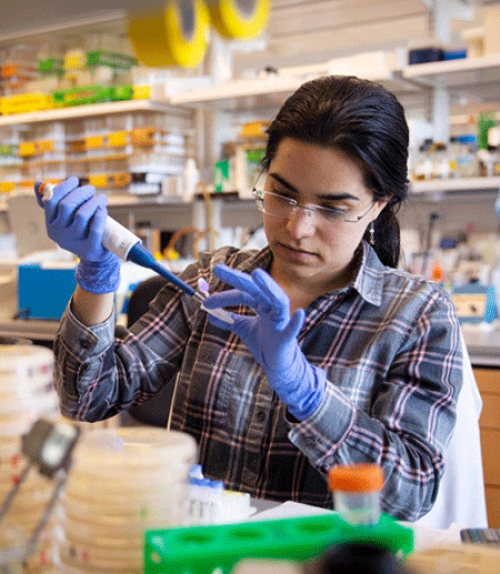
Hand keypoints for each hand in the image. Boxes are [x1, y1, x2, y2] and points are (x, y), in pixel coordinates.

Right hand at [35, 176, 109, 262]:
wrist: (94, 256)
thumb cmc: (81, 231)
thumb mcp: (65, 218)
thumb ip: (52, 202)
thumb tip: (39, 183)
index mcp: (51, 224)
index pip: (51, 200)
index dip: (63, 187)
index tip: (75, 180)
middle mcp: (59, 234)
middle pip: (67, 205)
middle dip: (80, 192)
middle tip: (91, 189)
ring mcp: (74, 243)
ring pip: (82, 215)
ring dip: (93, 202)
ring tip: (101, 199)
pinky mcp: (90, 249)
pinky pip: (95, 229)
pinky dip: (100, 217)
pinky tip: (103, 210)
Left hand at [203, 264, 325, 419]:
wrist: (277, 366)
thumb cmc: (265, 345)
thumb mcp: (244, 329)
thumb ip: (230, 320)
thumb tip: (210, 315)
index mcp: (263, 305)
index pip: (243, 293)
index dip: (223, 296)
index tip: (205, 301)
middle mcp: (273, 309)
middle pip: (256, 289)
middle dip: (237, 278)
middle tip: (217, 269)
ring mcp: (281, 321)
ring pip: (277, 300)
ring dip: (268, 287)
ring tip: (256, 274)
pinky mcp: (287, 338)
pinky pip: (292, 329)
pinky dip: (296, 322)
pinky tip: (299, 313)